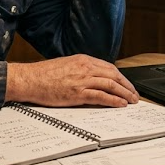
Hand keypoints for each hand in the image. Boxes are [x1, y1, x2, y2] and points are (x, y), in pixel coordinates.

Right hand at [5, 54, 138, 107]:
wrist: (29, 79)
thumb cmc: (43, 75)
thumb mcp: (66, 65)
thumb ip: (81, 70)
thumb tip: (94, 78)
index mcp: (83, 60)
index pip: (109, 67)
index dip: (122, 77)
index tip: (127, 85)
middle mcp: (85, 68)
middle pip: (114, 75)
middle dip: (127, 86)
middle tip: (135, 94)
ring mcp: (82, 80)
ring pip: (111, 85)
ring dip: (124, 94)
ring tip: (132, 101)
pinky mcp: (77, 93)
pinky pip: (101, 96)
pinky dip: (113, 100)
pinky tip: (120, 104)